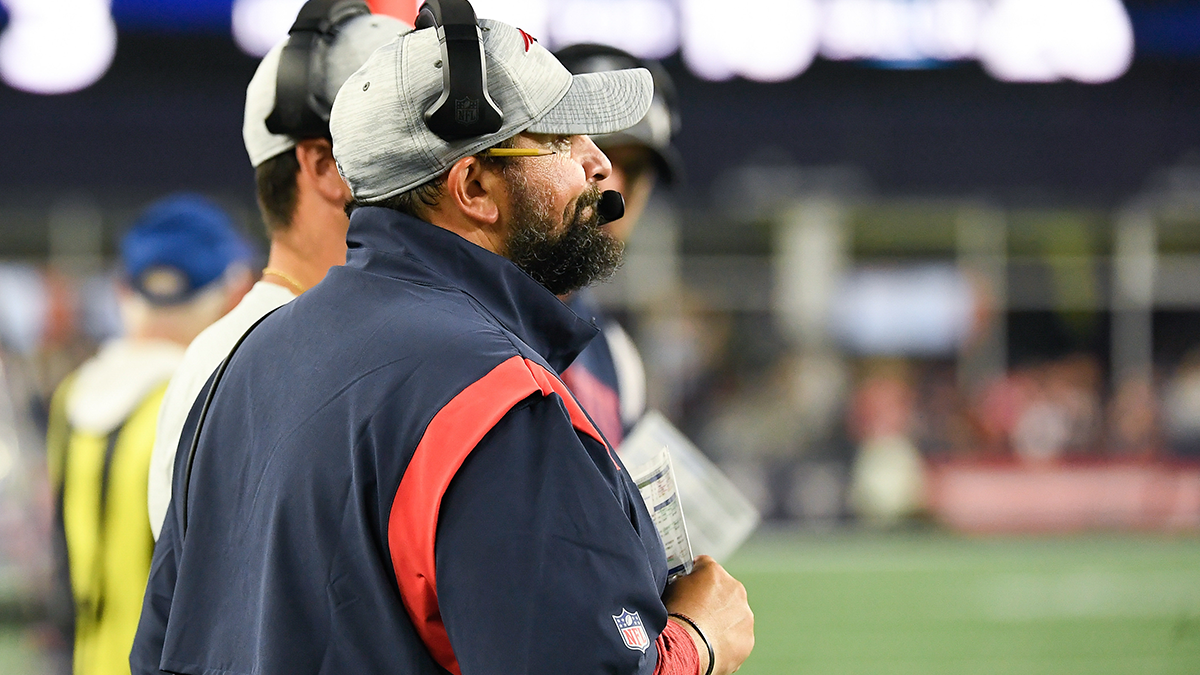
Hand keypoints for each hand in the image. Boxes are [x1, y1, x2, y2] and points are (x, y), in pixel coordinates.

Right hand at [663, 555, 753, 674]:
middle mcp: (735, 589)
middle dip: (714, 599)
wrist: (686, 648)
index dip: (695, 576)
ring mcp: (744, 614)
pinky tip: (711, 645)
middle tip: (697, 614)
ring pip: (735, 614)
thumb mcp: (671, 588)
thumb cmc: (675, 618)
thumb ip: (684, 581)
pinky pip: (738, 636)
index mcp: (714, 572)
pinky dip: (728, 640)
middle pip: (724, 590)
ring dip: (723, 620)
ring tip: (704, 633)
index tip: (691, 587)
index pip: (705, 566)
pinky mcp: (747, 637)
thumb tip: (687, 584)